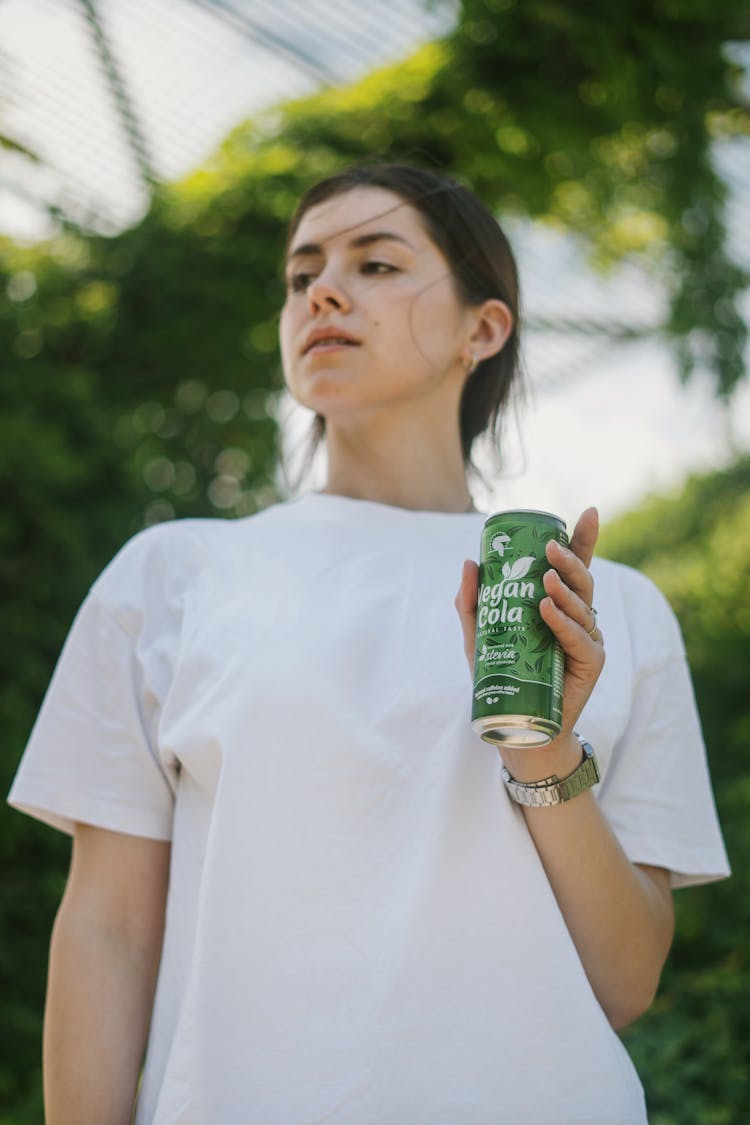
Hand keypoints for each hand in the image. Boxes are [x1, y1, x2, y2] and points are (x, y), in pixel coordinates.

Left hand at [454, 507, 604, 736]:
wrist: (516, 724)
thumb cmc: (501, 674)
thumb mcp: (479, 635)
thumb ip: (472, 601)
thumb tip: (470, 561)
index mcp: (558, 603)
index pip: (576, 565)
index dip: (585, 539)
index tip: (590, 512)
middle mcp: (578, 617)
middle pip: (583, 581)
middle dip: (571, 560)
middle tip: (550, 549)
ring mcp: (588, 639)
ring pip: (583, 606)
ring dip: (565, 590)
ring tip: (546, 581)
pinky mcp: (590, 663)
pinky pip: (581, 638)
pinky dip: (565, 624)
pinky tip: (549, 611)